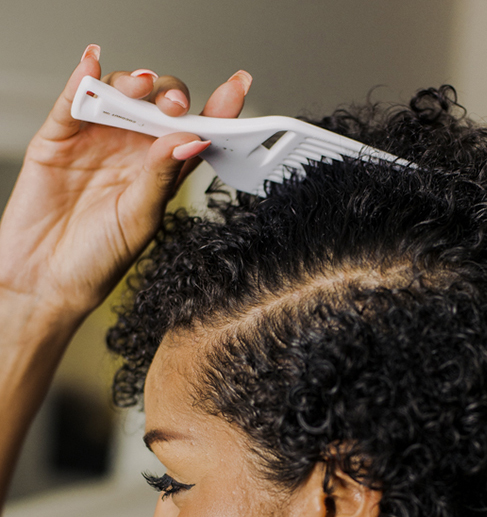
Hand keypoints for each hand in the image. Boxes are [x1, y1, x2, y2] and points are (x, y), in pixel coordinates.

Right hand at [0, 45, 250, 321]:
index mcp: (161, 172)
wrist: (46, 281)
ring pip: (121, 94)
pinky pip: (73, 99)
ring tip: (141, 88)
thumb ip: (161, 177)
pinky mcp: (60, 137)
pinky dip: (83, 78)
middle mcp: (132, 150)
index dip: (217, 108)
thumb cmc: (96, 260)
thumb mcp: (139, 219)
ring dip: (133, 84)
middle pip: (159, 105)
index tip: (237, 87)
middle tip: (176, 106)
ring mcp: (97, 140)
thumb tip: (190, 139)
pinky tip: (93, 64)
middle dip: (171, 96)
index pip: (194, 132)